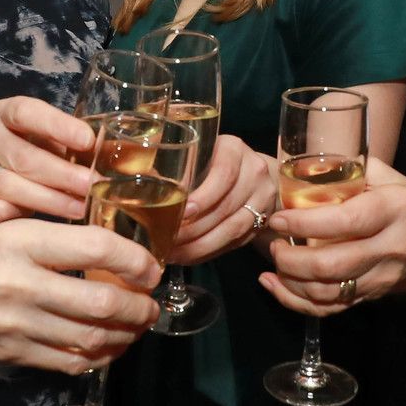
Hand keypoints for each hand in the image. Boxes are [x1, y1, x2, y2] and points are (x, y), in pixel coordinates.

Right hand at [0, 95, 96, 223]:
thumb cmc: (35, 150)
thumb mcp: (54, 138)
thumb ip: (79, 144)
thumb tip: (126, 156)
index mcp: (7, 113)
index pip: (26, 112)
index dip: (57, 126)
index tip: (88, 141)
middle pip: (22, 156)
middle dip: (61, 174)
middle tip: (92, 186)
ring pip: (7, 185)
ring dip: (47, 200)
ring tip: (79, 209)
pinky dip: (6, 215)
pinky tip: (33, 223)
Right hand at [0, 218, 159, 373]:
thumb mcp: (6, 231)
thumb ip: (56, 243)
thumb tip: (118, 255)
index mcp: (17, 241)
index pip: (95, 247)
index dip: (135, 259)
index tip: (151, 266)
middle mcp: (17, 284)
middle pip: (101, 301)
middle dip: (139, 306)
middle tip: (151, 302)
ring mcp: (14, 325)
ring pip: (92, 338)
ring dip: (127, 334)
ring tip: (137, 324)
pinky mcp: (12, 354)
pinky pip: (71, 362)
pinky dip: (100, 356)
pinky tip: (110, 344)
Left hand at [172, 137, 272, 265]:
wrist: (254, 171)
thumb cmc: (212, 159)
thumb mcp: (196, 151)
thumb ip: (176, 163)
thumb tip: (144, 181)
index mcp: (234, 149)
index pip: (224, 173)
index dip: (204, 196)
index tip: (183, 212)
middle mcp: (254, 172)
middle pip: (226, 206)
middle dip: (194, 228)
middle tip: (167, 240)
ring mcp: (262, 199)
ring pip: (232, 229)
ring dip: (200, 245)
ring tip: (174, 254)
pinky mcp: (262, 222)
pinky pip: (235, 242)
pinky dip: (208, 252)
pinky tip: (188, 256)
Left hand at [258, 158, 405, 316]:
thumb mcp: (394, 180)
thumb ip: (355, 170)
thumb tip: (310, 165)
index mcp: (397, 210)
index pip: (347, 221)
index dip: (306, 222)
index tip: (280, 218)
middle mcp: (391, 247)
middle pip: (333, 264)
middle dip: (292, 258)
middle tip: (275, 242)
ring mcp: (381, 278)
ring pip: (327, 292)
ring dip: (290, 281)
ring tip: (276, 260)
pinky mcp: (370, 297)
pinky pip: (329, 309)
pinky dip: (296, 301)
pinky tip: (274, 285)